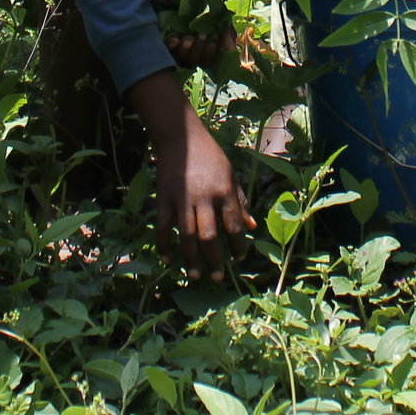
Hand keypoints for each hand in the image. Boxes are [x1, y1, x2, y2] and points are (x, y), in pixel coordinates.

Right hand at [157, 117, 253, 280]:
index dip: (239, 245)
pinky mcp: (164, 198)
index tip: (240, 257)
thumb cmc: (210, 155)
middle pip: (210, 237)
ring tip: (196, 275)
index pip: (234, 225)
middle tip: (217, 278)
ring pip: (187, 236)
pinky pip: (163, 227)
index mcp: (225, 191)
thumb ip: (240, 201)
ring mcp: (182, 199)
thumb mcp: (230, 175)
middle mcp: (205, 197)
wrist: (180, 136)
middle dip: (214, 260)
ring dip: (191, 259)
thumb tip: (252, 226)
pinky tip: (168, 259)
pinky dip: (164, 245)